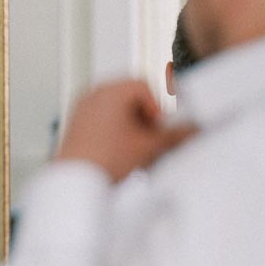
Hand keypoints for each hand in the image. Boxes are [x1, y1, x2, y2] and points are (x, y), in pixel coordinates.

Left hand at [55, 79, 197, 181]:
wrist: (74, 180)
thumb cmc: (102, 159)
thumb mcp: (147, 146)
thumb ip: (174, 136)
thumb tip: (189, 131)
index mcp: (110, 90)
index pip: (145, 85)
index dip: (159, 106)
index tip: (161, 125)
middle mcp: (93, 94)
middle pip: (130, 96)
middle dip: (146, 117)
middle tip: (151, 136)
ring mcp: (82, 109)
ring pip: (116, 109)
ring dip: (133, 125)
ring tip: (137, 148)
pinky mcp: (76, 125)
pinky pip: (102, 119)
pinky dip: (116, 131)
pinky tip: (121, 152)